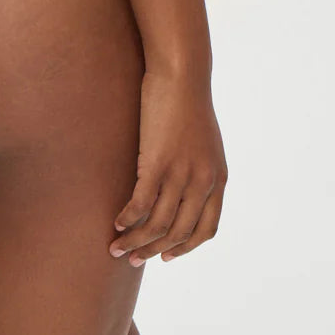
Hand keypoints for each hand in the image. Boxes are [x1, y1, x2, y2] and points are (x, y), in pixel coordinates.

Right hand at [109, 66, 225, 266]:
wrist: (182, 75)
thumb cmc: (188, 102)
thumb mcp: (204, 142)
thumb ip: (199, 168)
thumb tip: (183, 185)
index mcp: (218, 179)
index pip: (206, 229)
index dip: (185, 247)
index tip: (166, 256)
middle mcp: (203, 182)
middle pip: (179, 233)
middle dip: (154, 251)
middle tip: (134, 259)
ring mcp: (181, 175)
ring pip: (157, 225)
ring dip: (136, 241)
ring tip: (116, 247)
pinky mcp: (158, 164)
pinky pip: (141, 205)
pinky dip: (127, 219)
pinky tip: (116, 222)